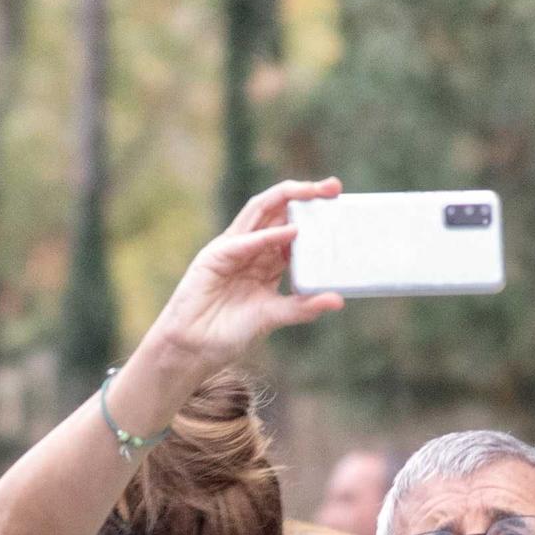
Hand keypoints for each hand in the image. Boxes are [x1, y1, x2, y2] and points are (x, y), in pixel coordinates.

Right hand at [145, 178, 345, 378]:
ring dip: (287, 199)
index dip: (315, 215)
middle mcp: (251, 247)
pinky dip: (267, 236)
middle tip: (334, 186)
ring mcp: (232, 248)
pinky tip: (290, 233)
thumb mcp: (274, 316)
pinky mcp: (215, 257)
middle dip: (306, 194)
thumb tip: (338, 300)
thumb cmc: (230, 332)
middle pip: (279, 210)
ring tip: (314, 193)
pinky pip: (244, 242)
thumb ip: (303, 307)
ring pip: (260, 212)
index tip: (340, 205)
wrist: (194, 348)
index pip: (293, 227)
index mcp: (266, 259)